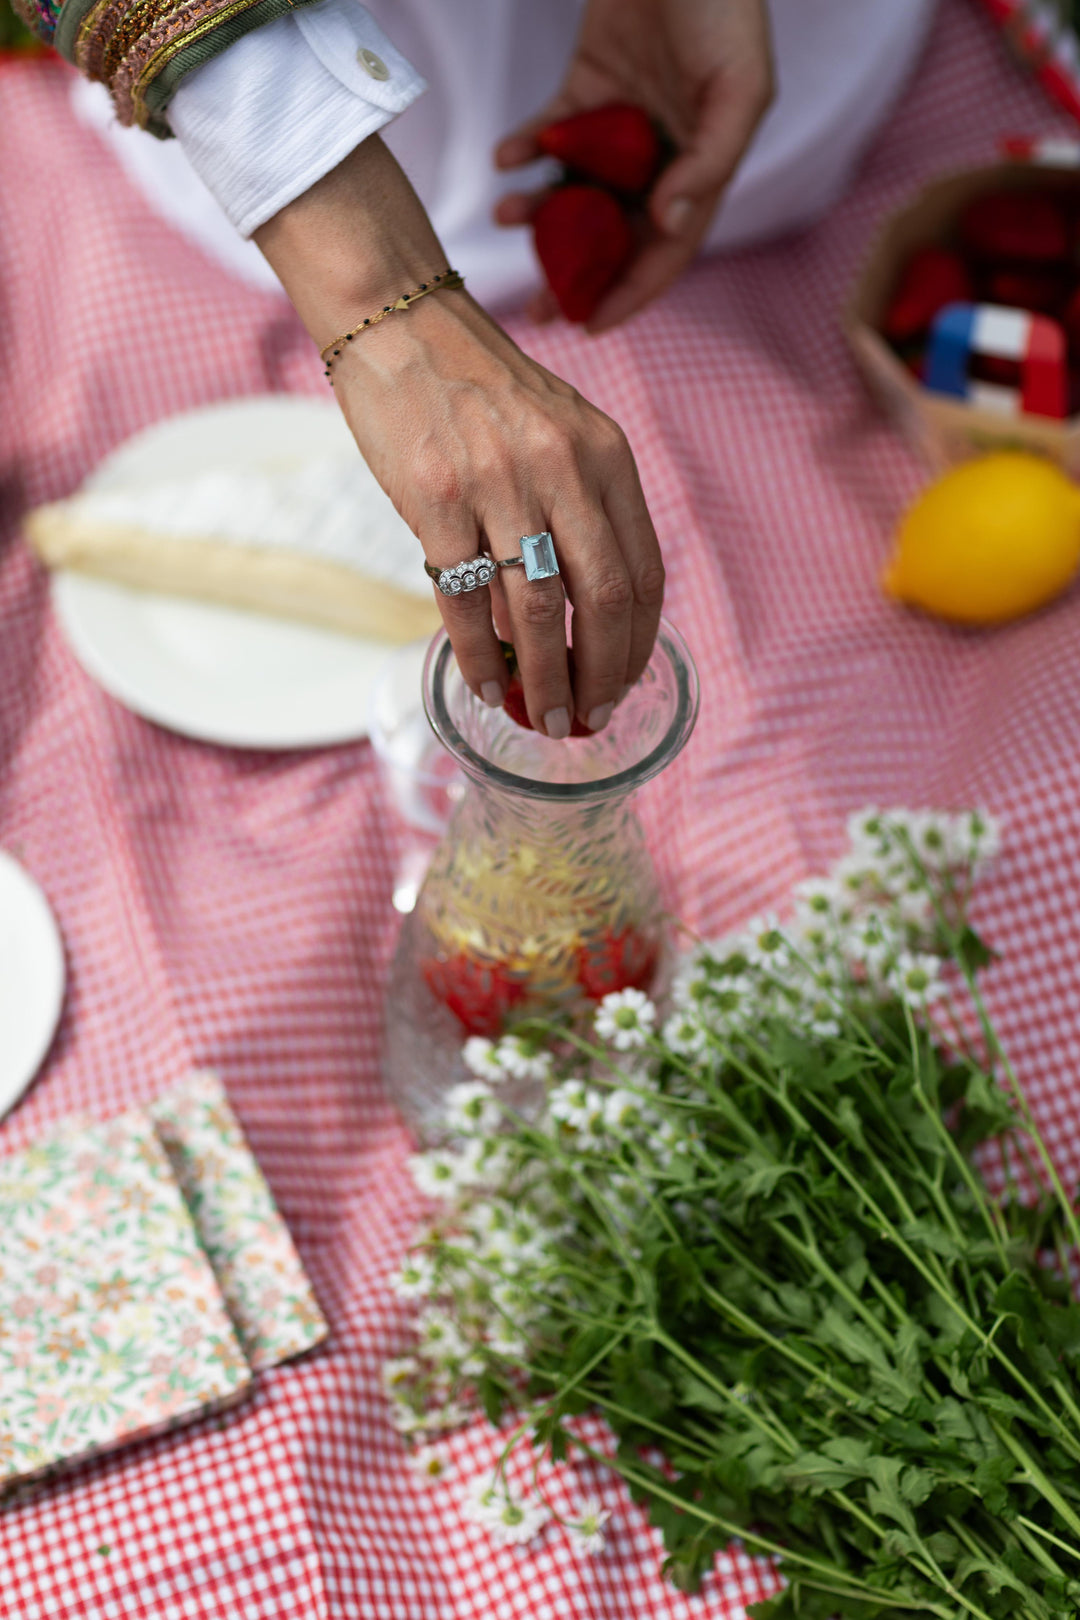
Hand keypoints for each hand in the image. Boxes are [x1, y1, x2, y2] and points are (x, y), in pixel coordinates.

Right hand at [254, 137, 664, 737]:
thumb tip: (577, 625)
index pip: (643, 571)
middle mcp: (561, 468)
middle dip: (601, 675)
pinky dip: (479, 656)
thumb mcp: (557, 436)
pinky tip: (486, 686)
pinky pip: (465, 601)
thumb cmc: (481, 392)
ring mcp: (498, 483)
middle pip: (602, 600)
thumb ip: (579, 515)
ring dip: (546, 680)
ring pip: (537, 611)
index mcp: (605, 455)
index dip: (639, 642)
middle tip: (589, 720)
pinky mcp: (436, 499)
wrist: (401, 326)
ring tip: (546, 719)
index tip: (626, 684)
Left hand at [494, 0, 773, 332]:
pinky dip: (524, 149)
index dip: (631, 293)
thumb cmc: (725, 8)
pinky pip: (549, 133)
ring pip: (575, 190)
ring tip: (507, 215)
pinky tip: (506, 161)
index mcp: (702, 169)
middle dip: (575, 274)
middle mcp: (659, 157)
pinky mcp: (585, 88)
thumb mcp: (739, 87)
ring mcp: (620, 126)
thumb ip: (710, 160)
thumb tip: (668, 223)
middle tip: (536, 308)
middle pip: (613, 235)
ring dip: (540, 213)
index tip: (589, 326)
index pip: (665, 251)